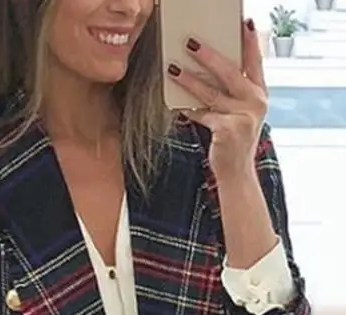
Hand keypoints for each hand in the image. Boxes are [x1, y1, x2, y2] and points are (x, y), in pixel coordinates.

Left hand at [168, 20, 266, 182]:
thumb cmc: (234, 142)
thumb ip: (232, 94)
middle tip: (192, 43)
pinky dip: (188, 109)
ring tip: (173, 69)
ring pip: (211, 92)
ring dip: (189, 80)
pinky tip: (175, 104)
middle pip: (230, 72)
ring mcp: (242, 116)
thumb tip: (208, 74)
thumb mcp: (241, 114)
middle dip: (210, 55)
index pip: (255, 62)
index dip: (250, 42)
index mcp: (260, 95)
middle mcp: (254, 102)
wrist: (237, 172)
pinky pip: (201, 114)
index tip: (243, 23)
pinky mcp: (227, 129)